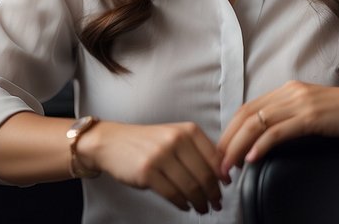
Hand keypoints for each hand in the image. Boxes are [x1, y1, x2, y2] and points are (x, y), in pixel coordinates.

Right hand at [79, 120, 223, 213]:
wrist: (112, 142)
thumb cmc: (147, 142)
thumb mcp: (175, 136)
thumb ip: (197, 150)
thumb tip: (221, 173)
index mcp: (187, 130)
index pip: (215, 157)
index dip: (222, 177)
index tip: (225, 187)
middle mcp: (176, 140)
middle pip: (204, 175)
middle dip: (213, 194)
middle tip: (216, 203)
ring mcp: (161, 156)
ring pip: (190, 187)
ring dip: (199, 202)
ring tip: (202, 208)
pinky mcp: (147, 172)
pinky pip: (172, 194)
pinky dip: (182, 203)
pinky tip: (185, 205)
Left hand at [217, 81, 338, 176]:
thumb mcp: (311, 109)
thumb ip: (290, 116)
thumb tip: (268, 136)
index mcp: (287, 90)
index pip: (247, 108)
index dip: (230, 130)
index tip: (222, 152)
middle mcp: (289, 92)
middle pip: (246, 115)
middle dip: (227, 141)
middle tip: (218, 164)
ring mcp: (299, 103)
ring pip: (257, 124)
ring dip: (238, 147)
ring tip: (228, 167)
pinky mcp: (310, 117)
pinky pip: (278, 132)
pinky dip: (261, 145)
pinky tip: (252, 159)